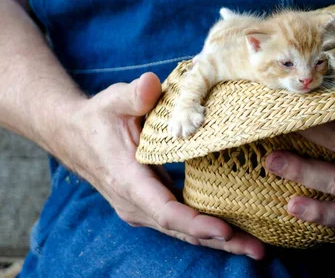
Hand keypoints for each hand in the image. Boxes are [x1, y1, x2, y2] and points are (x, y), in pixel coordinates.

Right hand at [61, 72, 264, 258]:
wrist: (74, 135)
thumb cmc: (99, 117)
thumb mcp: (114, 100)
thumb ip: (134, 94)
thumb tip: (151, 85)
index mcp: (129, 180)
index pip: (165, 210)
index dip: (196, 223)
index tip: (226, 230)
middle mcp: (136, 204)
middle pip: (182, 230)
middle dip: (221, 242)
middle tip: (258, 250)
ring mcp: (143, 208)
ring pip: (184, 231)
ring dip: (220, 242)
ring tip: (256, 248)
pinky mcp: (151, 205)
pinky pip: (182, 222)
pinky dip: (208, 229)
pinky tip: (236, 231)